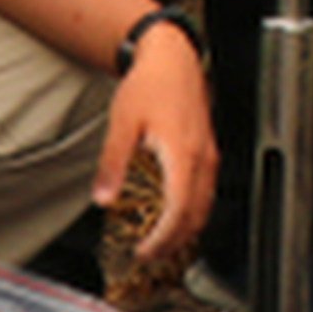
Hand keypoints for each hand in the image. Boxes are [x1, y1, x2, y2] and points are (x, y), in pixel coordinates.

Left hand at [103, 26, 218, 258]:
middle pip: (196, 216)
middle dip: (174, 242)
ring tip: (161, 242)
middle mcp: (202, 159)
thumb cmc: (150, 83)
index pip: (178, 211)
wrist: (172, 56)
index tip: (145, 251)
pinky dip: (192, 212)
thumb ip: (114, 163)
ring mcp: (209, 155)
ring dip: (185, 229)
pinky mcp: (208, 151)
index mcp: (182, 155)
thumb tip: (103, 199)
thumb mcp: (123, 123)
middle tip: (150, 255)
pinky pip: (207, 192)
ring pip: (205, 206)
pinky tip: (176, 214)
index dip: (163, 237)